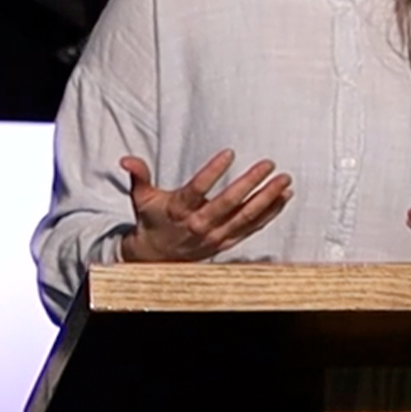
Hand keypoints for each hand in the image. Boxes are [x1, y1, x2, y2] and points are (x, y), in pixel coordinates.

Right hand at [118, 149, 291, 262]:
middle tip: (268, 164)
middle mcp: (199, 225)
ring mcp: (216, 236)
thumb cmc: (153, 220)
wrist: (156, 258)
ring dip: (267, 198)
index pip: (197, 190)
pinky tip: (284, 198)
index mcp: (179, 210)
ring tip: (285, 181)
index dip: (213, 172)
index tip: (229, 153)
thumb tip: (126, 159)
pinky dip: (270, 213)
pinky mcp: (227, 242)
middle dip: (250, 183)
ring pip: (246, 217)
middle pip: (229, 204)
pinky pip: (252, 228)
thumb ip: (139, 176)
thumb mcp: (142, 198)